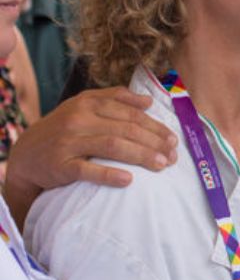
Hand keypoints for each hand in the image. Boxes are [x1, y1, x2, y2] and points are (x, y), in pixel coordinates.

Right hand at [2, 87, 177, 227]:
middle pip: (126, 129)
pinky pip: (87, 170)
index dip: (156, 126)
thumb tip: (148, 101)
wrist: (25, 154)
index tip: (174, 139)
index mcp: (88, 103)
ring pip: (112, 146)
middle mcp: (78, 119)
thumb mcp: (83, 106)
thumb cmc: (64, 129)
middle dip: (154, 143)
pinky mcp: (59, 165)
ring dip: (141, 155)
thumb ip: (115, 99)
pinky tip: (129, 180)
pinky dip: (109, 174)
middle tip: (173, 156)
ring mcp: (68, 142)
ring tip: (161, 165)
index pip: (130, 114)